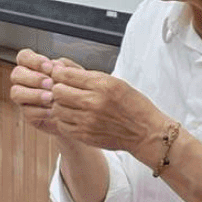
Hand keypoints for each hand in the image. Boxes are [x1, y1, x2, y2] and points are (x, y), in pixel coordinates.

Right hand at [9, 48, 81, 136]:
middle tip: (50, 83)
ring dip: (34, 94)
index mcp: (33, 66)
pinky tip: (53, 111)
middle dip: (33, 78)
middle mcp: (24, 81)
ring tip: (51, 97)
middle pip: (16, 74)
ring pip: (16, 93)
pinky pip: (27, 112)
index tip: (49, 67)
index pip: (24, 57)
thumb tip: (56, 64)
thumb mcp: (74, 75)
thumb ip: (65, 67)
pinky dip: (40, 111)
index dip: (34, 61)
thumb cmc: (74, 88)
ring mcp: (24, 98)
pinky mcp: (28, 114)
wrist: (78, 112)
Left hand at [45, 65, 165, 154]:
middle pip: (58, 91)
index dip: (59, 73)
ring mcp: (88, 121)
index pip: (67, 75)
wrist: (145, 132)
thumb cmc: (133, 105)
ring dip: (59, 105)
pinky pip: (62, 125)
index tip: (59, 74)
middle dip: (57, 88)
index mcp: (102, 85)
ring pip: (57, 109)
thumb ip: (88, 75)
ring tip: (68, 104)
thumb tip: (62, 66)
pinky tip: (72, 117)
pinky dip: (63, 120)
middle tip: (63, 89)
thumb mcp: (115, 82)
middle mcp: (93, 103)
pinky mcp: (85, 135)